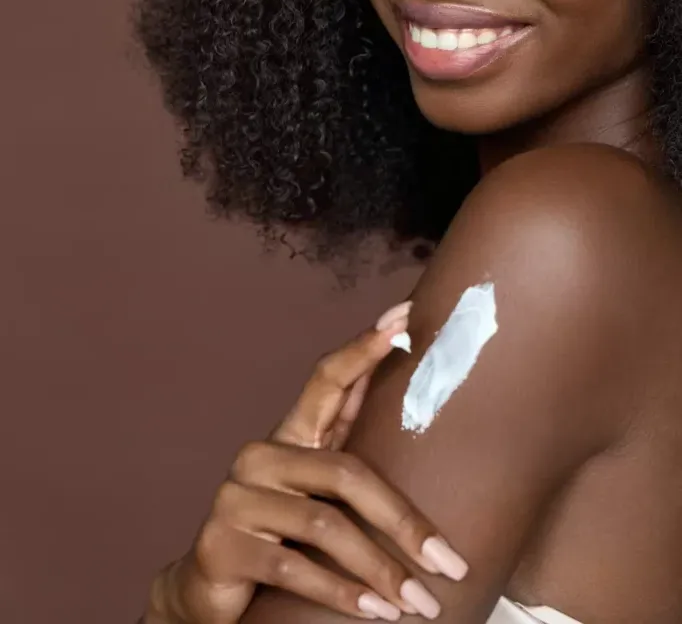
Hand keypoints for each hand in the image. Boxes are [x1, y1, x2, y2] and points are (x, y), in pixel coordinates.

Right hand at [146, 301, 467, 622]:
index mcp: (289, 435)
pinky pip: (295, 569)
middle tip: (450, 562)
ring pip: (326, 525)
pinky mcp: (223, 545)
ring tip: (421, 604)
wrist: (209, 591)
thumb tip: (411, 395)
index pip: (326, 378)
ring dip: (381, 571)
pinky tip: (377, 613)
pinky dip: (343, 595)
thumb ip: (350, 450)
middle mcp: (260, 455)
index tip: (405, 319)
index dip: (365, 348)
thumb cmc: (281, 535)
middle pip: (345, 472)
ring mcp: (236, 498)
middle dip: (404, 521)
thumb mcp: (318, 492)